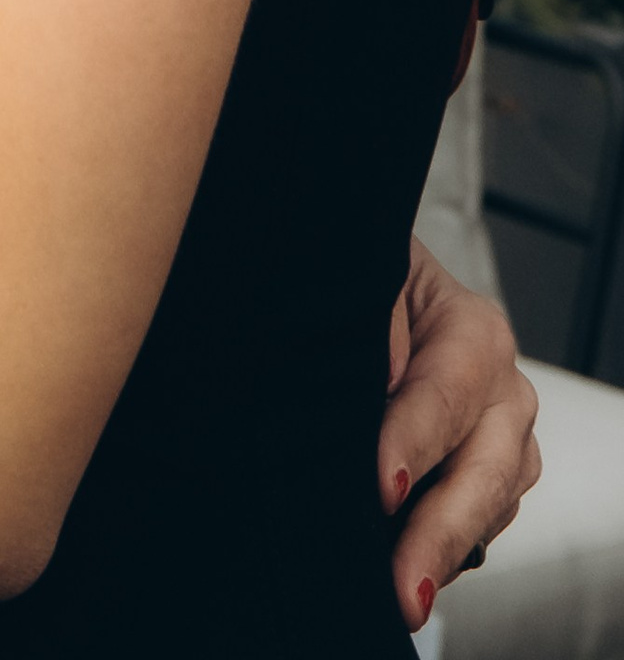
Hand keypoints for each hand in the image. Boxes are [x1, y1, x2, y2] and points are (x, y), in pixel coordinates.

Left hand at [380, 238, 540, 629]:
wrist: (382, 293)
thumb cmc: (369, 284)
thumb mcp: (368, 277)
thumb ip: (376, 315)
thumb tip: (385, 369)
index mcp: (474, 331)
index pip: (443, 395)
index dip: (412, 444)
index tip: (382, 487)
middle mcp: (504, 389)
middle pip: (482, 470)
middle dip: (439, 533)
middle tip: (404, 588)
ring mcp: (505, 439)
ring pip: (489, 506)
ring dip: (446, 553)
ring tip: (404, 597)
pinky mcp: (493, 478)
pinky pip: (482, 524)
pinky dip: (448, 551)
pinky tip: (412, 570)